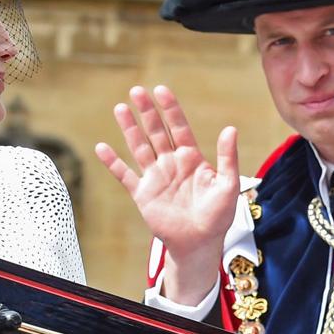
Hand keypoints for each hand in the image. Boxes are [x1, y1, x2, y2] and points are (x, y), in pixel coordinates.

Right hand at [95, 85, 238, 303]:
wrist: (200, 243)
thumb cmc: (218, 215)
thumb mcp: (228, 184)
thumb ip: (227, 157)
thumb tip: (231, 129)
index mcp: (192, 158)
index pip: (179, 127)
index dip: (170, 109)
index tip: (161, 90)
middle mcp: (171, 163)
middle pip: (157, 132)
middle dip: (147, 112)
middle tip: (136, 91)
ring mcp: (156, 177)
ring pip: (139, 147)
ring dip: (130, 129)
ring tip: (120, 108)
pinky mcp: (143, 194)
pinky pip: (125, 175)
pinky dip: (113, 162)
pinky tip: (102, 147)